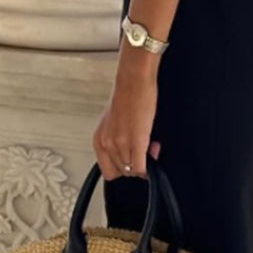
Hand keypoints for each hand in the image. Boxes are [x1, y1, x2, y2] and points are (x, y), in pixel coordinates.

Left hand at [92, 64, 161, 179]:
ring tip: (151, 144)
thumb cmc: (126, 95)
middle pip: (122, 172)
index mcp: (98, 140)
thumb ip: (116, 140)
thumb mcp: (113, 123)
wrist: (134, 80)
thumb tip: (130, 153)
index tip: (132, 159)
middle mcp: (106, 144)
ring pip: (132, 171)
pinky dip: (148, 168)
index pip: (108, 171)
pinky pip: (141, 168)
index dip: (123, 168)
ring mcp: (120, 145)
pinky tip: (153, 152)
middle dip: (136, 165)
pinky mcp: (136, 142)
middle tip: (146, 151)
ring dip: (145, 161)